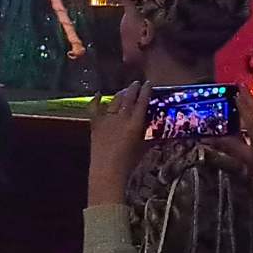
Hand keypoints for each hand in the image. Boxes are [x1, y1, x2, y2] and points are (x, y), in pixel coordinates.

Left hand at [88, 81, 150, 205]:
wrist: (107, 169)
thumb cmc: (129, 162)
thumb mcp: (143, 148)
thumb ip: (149, 137)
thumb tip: (158, 131)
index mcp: (135, 123)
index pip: (142, 102)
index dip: (145, 91)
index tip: (148, 83)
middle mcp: (121, 118)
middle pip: (128, 98)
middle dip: (133, 89)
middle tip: (136, 83)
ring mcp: (107, 119)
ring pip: (115, 101)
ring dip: (120, 94)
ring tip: (124, 90)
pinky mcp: (95, 124)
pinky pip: (95, 108)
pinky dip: (96, 100)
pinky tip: (99, 93)